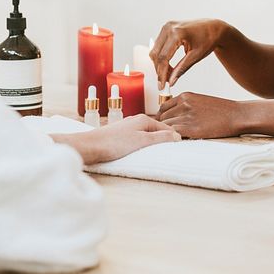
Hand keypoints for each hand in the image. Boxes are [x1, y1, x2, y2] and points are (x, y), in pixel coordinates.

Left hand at [55, 115, 179, 164]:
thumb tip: (177, 135)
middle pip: (156, 130)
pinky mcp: (120, 136)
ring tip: (158, 154)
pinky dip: (143, 146)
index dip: (174, 137)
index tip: (182, 147)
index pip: (166, 127)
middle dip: (164, 140)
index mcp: (143, 119)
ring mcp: (128, 128)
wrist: (91, 146)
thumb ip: (160, 137)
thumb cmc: (115, 143)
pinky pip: (138, 140)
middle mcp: (136, 121)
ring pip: (147, 135)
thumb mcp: (142, 141)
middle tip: (171, 152)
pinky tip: (142, 153)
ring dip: (153, 144)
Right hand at [150, 19, 228, 87]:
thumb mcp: (196, 56)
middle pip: (156, 54)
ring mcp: (167, 27)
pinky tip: (168, 65)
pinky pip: (159, 45)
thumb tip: (171, 81)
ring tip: (169, 73)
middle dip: (159, 69)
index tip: (162, 85)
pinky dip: (161, 57)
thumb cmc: (209, 39)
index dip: (161, 73)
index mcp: (177, 33)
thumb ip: (181, 69)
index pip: (163, 57)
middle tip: (166, 81)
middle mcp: (169, 28)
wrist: (214, 28)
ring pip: (155, 50)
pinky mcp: (167, 28)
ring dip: (159, 64)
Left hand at [157, 92, 244, 138]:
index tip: (167, 126)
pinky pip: (173, 133)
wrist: (237, 115)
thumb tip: (174, 117)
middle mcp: (183, 104)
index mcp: (185, 96)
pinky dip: (173, 138)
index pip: (163, 107)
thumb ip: (186, 106)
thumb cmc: (221, 111)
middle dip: (164, 127)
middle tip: (168, 136)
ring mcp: (187, 115)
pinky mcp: (191, 128)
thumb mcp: (200, 101)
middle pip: (162, 117)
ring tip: (174, 140)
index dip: (163, 118)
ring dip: (168, 134)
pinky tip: (179, 141)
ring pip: (166, 126)